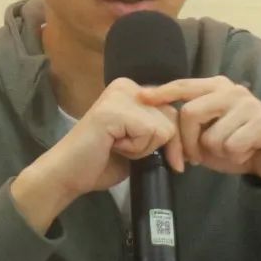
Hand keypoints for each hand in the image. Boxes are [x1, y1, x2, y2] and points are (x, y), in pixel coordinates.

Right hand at [11, 78, 182, 232]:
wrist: (68, 175)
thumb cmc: (102, 161)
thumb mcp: (140, 142)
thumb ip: (160, 131)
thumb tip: (192, 137)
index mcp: (133, 90)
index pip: (173, 111)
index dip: (175, 140)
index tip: (175, 160)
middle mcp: (126, 86)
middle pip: (172, 117)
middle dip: (164, 145)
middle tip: (135, 155)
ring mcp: (119, 95)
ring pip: (164, 127)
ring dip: (145, 148)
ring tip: (119, 148)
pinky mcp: (114, 110)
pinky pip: (150, 133)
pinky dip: (137, 150)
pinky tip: (114, 147)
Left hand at [138, 76, 260, 183]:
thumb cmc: (238, 145)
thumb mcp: (208, 136)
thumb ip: (189, 127)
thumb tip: (161, 126)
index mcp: (216, 88)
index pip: (183, 86)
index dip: (161, 92)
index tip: (141, 98)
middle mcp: (231, 90)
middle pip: (190, 113)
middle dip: (188, 142)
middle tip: (195, 158)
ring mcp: (248, 104)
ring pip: (211, 136)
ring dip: (217, 153)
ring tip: (232, 150)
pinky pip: (231, 146)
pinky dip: (235, 157)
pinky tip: (246, 152)